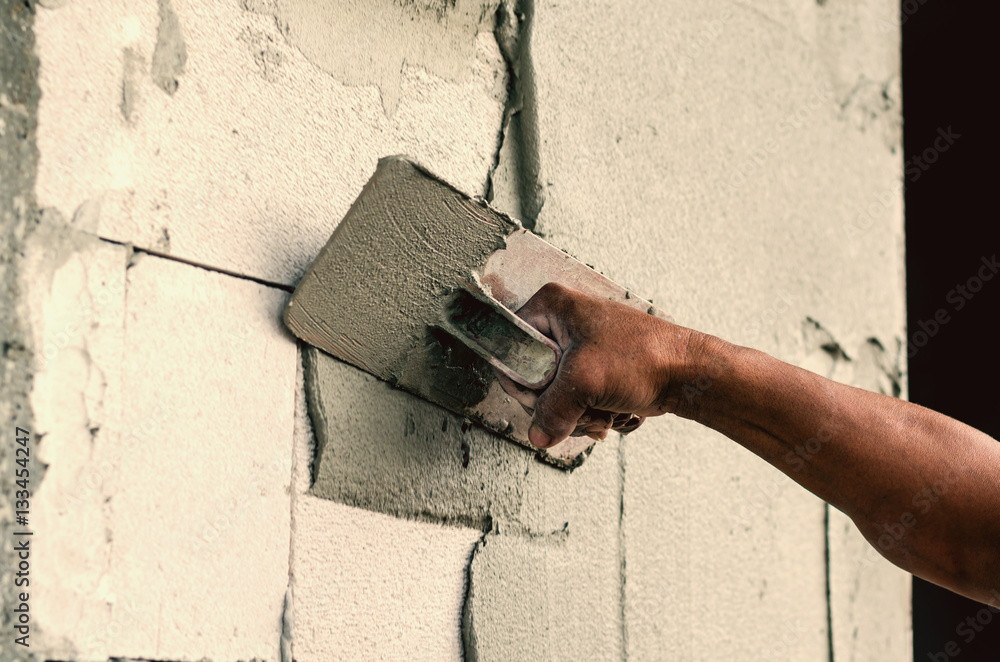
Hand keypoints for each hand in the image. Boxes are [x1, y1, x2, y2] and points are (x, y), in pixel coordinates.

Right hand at [494, 282, 695, 447]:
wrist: (687, 373)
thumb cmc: (646, 358)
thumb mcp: (586, 381)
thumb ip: (552, 411)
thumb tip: (538, 435)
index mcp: (552, 305)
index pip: (509, 347)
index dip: (523, 380)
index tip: (544, 395)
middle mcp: (561, 321)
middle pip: (530, 376)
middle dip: (555, 403)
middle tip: (578, 406)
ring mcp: (577, 346)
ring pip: (552, 393)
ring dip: (574, 413)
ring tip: (600, 410)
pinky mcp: (592, 367)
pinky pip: (572, 398)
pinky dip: (587, 412)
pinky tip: (607, 413)